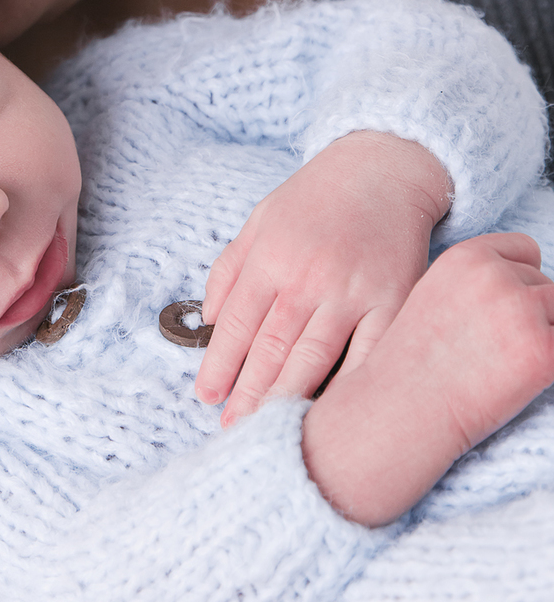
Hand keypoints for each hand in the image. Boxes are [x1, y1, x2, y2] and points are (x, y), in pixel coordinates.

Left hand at [197, 132, 450, 423]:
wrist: (384, 170)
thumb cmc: (315, 200)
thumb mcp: (260, 221)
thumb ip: (230, 269)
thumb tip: (207, 322)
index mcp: (270, 257)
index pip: (235, 325)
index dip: (218, 366)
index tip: (206, 397)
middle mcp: (308, 278)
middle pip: (270, 351)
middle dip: (247, 395)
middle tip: (231, 429)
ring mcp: (353, 293)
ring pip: (313, 360)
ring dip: (285, 401)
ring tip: (266, 430)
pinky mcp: (394, 303)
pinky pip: (368, 357)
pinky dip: (347, 388)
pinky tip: (329, 413)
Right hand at [303, 231, 553, 526]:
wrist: (399, 409)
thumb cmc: (412, 363)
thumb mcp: (434, 296)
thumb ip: (477, 283)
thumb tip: (520, 292)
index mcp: (466, 257)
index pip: (525, 249)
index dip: (520, 280)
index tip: (502, 311)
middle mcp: (496, 276)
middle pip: (546, 285)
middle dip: (531, 314)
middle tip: (494, 349)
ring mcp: (522, 312)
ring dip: (543, 336)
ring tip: (503, 364)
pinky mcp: (543, 352)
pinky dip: (548, 364)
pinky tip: (517, 381)